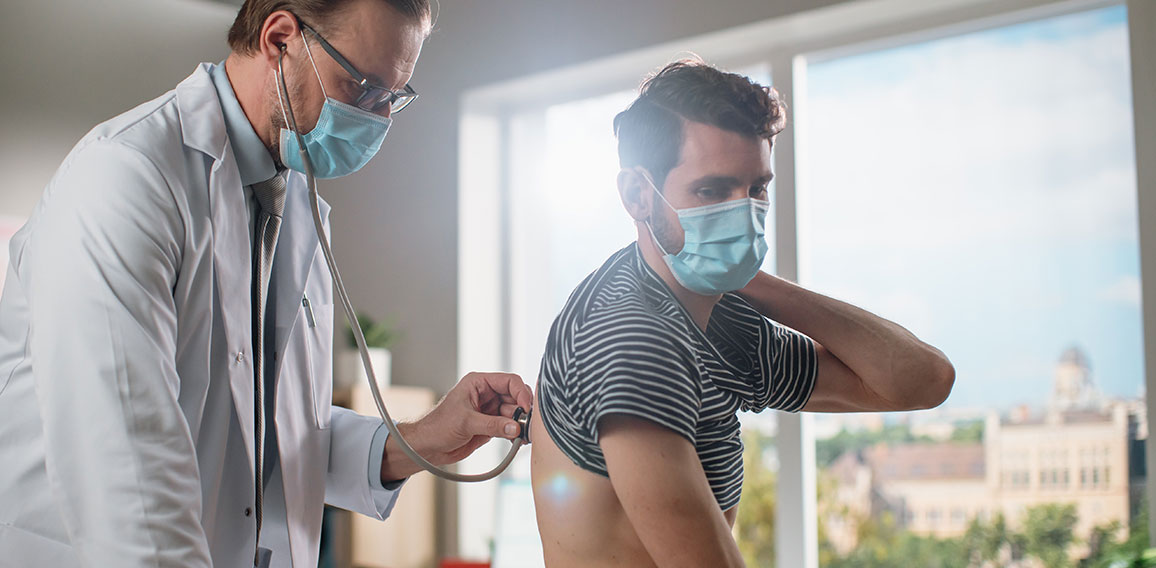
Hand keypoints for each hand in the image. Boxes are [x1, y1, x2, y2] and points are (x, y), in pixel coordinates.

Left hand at [381, 372, 533, 480]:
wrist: (428, 446)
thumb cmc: (438, 426)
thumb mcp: (466, 422)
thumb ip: (492, 425)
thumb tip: (515, 427)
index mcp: (479, 383)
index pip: (509, 381)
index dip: (521, 393)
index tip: (527, 408)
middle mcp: (486, 394)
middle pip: (515, 396)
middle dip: (523, 409)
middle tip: (527, 424)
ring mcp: (489, 410)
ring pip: (514, 412)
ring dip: (520, 423)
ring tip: (523, 434)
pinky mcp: (490, 425)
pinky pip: (509, 426)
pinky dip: (515, 432)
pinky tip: (517, 440)